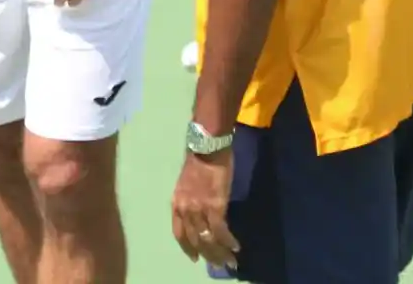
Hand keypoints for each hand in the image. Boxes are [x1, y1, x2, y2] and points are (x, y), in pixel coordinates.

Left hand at [170, 151, 238, 268]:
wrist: (207, 148)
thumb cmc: (198, 163)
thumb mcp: (186, 186)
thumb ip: (190, 203)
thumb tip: (200, 219)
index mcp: (176, 203)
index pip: (179, 233)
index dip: (187, 248)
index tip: (195, 258)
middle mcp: (185, 209)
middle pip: (195, 240)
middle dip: (208, 255)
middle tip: (220, 264)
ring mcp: (199, 208)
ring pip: (208, 239)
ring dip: (220, 253)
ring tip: (230, 261)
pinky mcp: (215, 206)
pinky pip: (221, 231)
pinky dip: (229, 241)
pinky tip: (235, 246)